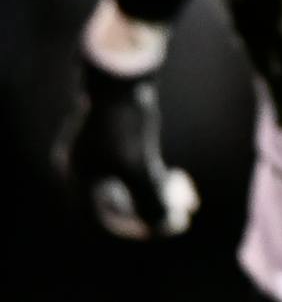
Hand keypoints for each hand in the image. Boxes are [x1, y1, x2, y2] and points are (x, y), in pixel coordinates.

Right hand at [54, 59, 198, 240]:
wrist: (122, 72)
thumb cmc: (126, 121)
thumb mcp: (140, 166)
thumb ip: (151, 200)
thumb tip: (170, 226)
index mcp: (78, 179)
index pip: (100, 219)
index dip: (131, 229)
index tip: (161, 228)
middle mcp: (80, 165)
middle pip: (113, 201)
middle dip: (148, 209)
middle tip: (180, 212)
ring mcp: (93, 148)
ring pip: (124, 182)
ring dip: (153, 191)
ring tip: (184, 192)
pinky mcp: (110, 132)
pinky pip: (128, 164)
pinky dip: (150, 173)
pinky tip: (172, 174)